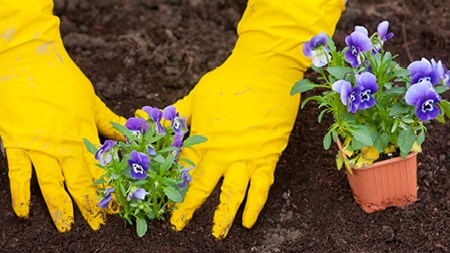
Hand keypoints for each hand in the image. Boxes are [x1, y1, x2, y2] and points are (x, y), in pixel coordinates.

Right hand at [0, 1, 124, 231]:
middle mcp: (64, 144)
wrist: (28, 61)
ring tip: (66, 227)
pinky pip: (17, 174)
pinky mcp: (15, 143)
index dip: (110, 190)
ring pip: (51, 184)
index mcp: (84, 133)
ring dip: (60, 207)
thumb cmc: (63, 79)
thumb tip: (127, 137)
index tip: (119, 207)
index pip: (101, 169)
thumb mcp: (92, 100)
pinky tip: (25, 213)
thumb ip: (108, 122)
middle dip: (90, 206)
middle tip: (98, 227)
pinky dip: (20, 194)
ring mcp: (38, 146)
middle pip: (80, 181)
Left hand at [170, 0, 344, 238]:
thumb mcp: (197, 96)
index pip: (181, 170)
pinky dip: (255, 206)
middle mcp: (221, 152)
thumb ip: (177, 114)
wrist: (265, 70)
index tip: (162, 203)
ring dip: (223, 216)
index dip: (170, 187)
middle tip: (178, 226)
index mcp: (201, 137)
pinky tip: (249, 222)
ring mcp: (245, 157)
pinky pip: (261, 187)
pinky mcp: (267, 157)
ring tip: (216, 235)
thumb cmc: (228, 81)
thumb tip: (146, 117)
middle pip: (201, 187)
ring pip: (231, 193)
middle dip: (187, 208)